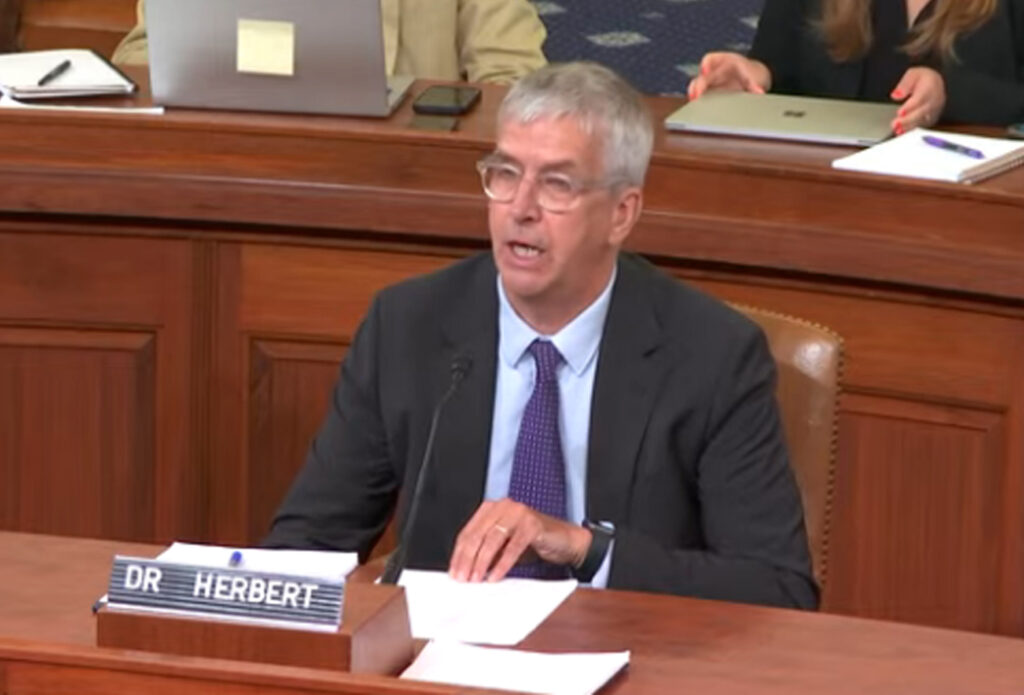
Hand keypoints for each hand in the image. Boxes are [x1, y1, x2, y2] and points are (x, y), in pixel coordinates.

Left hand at [448, 498, 591, 581]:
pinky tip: (496, 576)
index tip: (454, 573)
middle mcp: (502, 506)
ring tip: (477, 579)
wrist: (564, 540)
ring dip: (482, 562)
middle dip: (468, 559)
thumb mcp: (503, 547)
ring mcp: (517, 513)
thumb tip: (464, 570)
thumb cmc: (531, 542)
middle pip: (477, 535)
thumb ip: (486, 552)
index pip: (468, 532)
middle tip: (463, 579)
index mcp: (491, 509)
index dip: (459, 554)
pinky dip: (502, 564)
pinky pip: (513, 547)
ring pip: (492, 539)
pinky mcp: (532, 524)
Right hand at [687, 52, 771, 99]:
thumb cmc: (753, 75)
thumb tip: (759, 92)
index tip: (705, 71)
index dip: (706, 65)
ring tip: (694, 103)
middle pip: (701, 76)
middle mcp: (714, 72)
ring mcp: (711, 83)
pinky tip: (698, 110)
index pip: (710, 59)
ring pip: (697, 86)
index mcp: (725, 62)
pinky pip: (701, 96)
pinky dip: (699, 102)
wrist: (755, 79)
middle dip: (698, 85)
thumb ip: (755, 84)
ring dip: (694, 94)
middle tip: (696, 95)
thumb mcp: (756, 76)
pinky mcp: (710, 94)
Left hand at [890, 67, 945, 133]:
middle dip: (907, 119)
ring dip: (909, 126)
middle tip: (895, 124)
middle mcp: (934, 100)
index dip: (910, 107)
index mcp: (930, 88)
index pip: (920, 99)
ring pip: (922, 120)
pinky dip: (911, 128)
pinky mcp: (932, 117)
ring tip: (897, 130)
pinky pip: (922, 124)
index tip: (900, 112)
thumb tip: (896, 95)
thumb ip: (904, 84)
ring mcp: (934, 110)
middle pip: (921, 112)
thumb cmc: (924, 78)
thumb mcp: (913, 74)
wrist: (936, 82)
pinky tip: (902, 131)